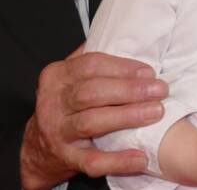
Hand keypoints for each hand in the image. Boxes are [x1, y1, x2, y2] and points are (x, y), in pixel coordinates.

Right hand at [19, 45, 167, 188]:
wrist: (37, 147)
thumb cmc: (65, 103)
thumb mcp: (69, 76)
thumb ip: (91, 57)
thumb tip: (128, 36)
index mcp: (57, 76)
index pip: (90, 65)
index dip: (122, 67)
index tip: (149, 72)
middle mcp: (53, 103)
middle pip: (92, 92)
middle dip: (129, 90)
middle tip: (160, 90)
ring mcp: (58, 132)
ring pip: (92, 122)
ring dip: (127, 117)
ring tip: (156, 112)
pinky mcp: (66, 158)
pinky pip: (92, 161)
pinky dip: (117, 160)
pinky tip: (140, 157)